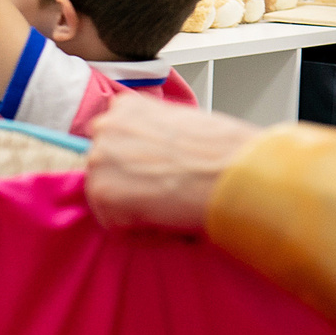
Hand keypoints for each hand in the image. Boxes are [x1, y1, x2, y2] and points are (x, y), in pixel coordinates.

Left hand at [83, 97, 258, 229]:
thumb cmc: (224, 151)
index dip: (136, 163)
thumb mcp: (183, 123)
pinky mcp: (102, 191)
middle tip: (164, 190)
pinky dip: (137, 227)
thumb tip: (151, 154)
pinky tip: (165, 215)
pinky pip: (113, 221)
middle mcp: (106, 126)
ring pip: (107, 194)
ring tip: (168, 203)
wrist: (236, 173)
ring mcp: (100, 158)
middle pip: (106, 167)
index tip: (155, 171)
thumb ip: (155, 133)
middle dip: (130, 182)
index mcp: (126, 107)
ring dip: (133, 205)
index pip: (114, 141)